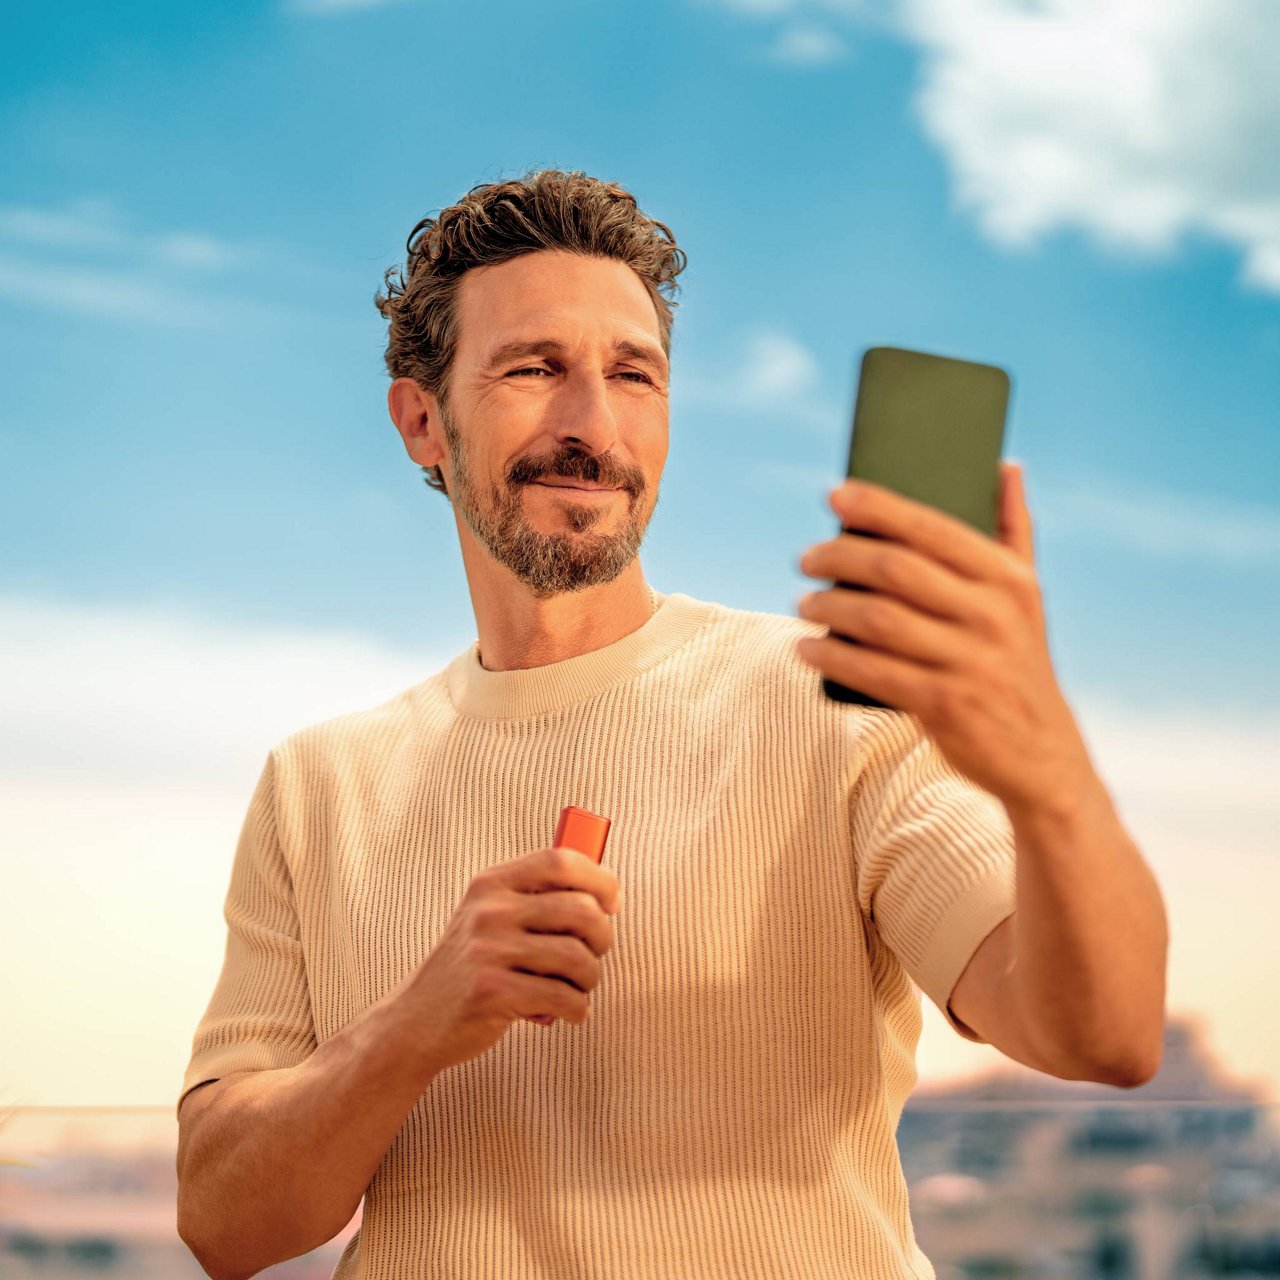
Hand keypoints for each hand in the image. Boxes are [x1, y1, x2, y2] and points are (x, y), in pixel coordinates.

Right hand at [397, 846, 620, 1074]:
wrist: (417, 1020)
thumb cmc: (470, 967)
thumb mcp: (489, 918)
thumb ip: (533, 899)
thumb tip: (604, 894)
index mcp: (492, 884)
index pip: (560, 860)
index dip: (599, 878)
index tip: (612, 902)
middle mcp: (489, 910)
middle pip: (580, 910)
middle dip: (603, 937)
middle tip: (596, 954)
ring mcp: (488, 950)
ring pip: (577, 957)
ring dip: (590, 978)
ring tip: (578, 987)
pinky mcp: (491, 991)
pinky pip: (563, 997)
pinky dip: (577, 1009)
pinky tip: (568, 1012)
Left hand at [793, 462, 1095, 816]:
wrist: (1042, 754)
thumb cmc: (1017, 659)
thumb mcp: (1027, 596)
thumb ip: (1014, 529)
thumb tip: (1003, 465)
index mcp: (1008, 579)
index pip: (932, 528)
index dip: (878, 508)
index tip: (834, 495)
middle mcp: (992, 615)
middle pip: (897, 571)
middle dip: (840, 557)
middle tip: (806, 557)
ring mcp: (970, 661)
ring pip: (879, 621)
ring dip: (829, 607)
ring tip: (802, 601)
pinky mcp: (947, 705)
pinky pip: (874, 673)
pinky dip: (832, 656)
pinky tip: (805, 647)